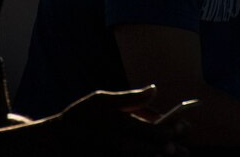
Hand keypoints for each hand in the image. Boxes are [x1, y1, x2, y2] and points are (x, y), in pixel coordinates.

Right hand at [3, 87, 182, 156]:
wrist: (56, 144)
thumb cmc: (79, 117)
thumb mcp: (101, 99)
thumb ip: (131, 97)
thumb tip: (155, 89)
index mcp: (122, 127)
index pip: (157, 132)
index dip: (174, 131)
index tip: (184, 127)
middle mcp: (122, 147)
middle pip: (156, 151)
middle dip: (173, 150)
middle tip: (184, 151)